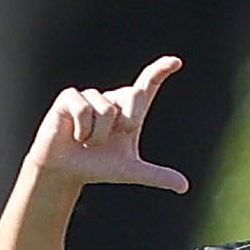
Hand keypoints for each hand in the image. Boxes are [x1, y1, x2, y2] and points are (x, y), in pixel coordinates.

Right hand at [27, 56, 190, 193]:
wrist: (65, 171)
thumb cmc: (96, 166)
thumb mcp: (129, 170)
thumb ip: (156, 175)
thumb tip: (184, 187)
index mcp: (128, 110)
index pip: (147, 85)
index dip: (160, 71)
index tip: (176, 62)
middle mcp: (112, 99)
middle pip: (134, 95)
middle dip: (127, 122)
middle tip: (110, 139)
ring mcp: (90, 96)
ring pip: (107, 110)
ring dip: (98, 135)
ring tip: (87, 141)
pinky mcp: (69, 97)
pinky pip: (84, 109)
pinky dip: (83, 130)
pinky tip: (75, 136)